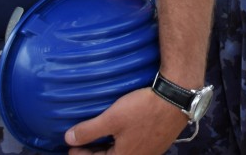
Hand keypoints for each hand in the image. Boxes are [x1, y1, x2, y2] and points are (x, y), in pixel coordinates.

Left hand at [66, 87, 187, 154]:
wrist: (177, 97)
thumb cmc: (143, 109)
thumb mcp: (112, 118)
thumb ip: (89, 130)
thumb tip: (68, 139)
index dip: (80, 154)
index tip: (70, 145)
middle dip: (94, 152)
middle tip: (81, 141)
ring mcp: (151, 151)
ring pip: (124, 152)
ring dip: (109, 147)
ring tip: (100, 136)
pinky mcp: (159, 141)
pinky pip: (136, 147)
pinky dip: (123, 142)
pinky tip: (121, 132)